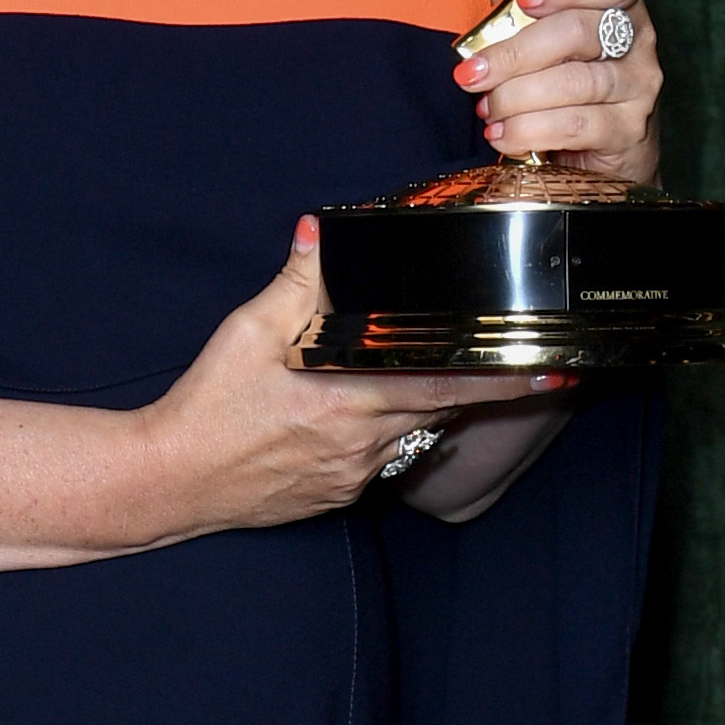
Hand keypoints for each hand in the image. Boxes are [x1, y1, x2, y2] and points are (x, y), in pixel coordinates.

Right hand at [138, 216, 564, 535]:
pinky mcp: (339, 492)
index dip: (505, 380)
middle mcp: (363, 442)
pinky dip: (397, 429)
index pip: (446, 385)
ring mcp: (354, 473)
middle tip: (539, 370)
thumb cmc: (209, 405)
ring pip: (417, 432)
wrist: (172, 480)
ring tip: (470, 378)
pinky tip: (383, 410)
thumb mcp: (245, 333)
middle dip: (492, 389)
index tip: (552, 370)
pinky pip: (386, 456)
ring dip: (441, 405)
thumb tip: (322, 233)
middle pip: (445, 409)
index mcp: (349, 399)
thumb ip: (294, 284)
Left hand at [454, 0, 660, 180]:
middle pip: (577, 32)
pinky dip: (528, 130)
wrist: (596, 155)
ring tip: (486, 109)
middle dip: (514, 53)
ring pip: (573, 82)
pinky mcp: (629, 131)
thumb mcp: (535, 34)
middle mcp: (639, 42)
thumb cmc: (563, 80)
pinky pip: (574, 125)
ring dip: (515, 97)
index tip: (523, 0)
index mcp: (621, 6)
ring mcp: (639, 88)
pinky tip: (502, 134)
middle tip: (470, 73)